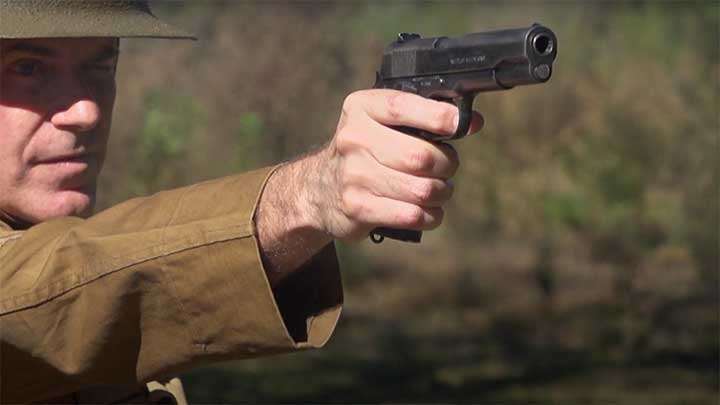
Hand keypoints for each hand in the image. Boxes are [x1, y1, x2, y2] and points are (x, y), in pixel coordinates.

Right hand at [255, 89, 482, 281]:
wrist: (318, 189)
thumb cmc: (365, 151)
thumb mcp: (381, 122)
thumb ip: (422, 117)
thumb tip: (472, 121)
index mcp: (361, 108)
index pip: (402, 106)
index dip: (438, 115)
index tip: (461, 124)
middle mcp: (353, 139)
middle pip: (421, 156)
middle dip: (447, 165)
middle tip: (445, 167)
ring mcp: (353, 176)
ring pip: (422, 190)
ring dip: (441, 193)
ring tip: (437, 190)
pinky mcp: (357, 207)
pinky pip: (412, 215)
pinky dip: (430, 216)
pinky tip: (426, 211)